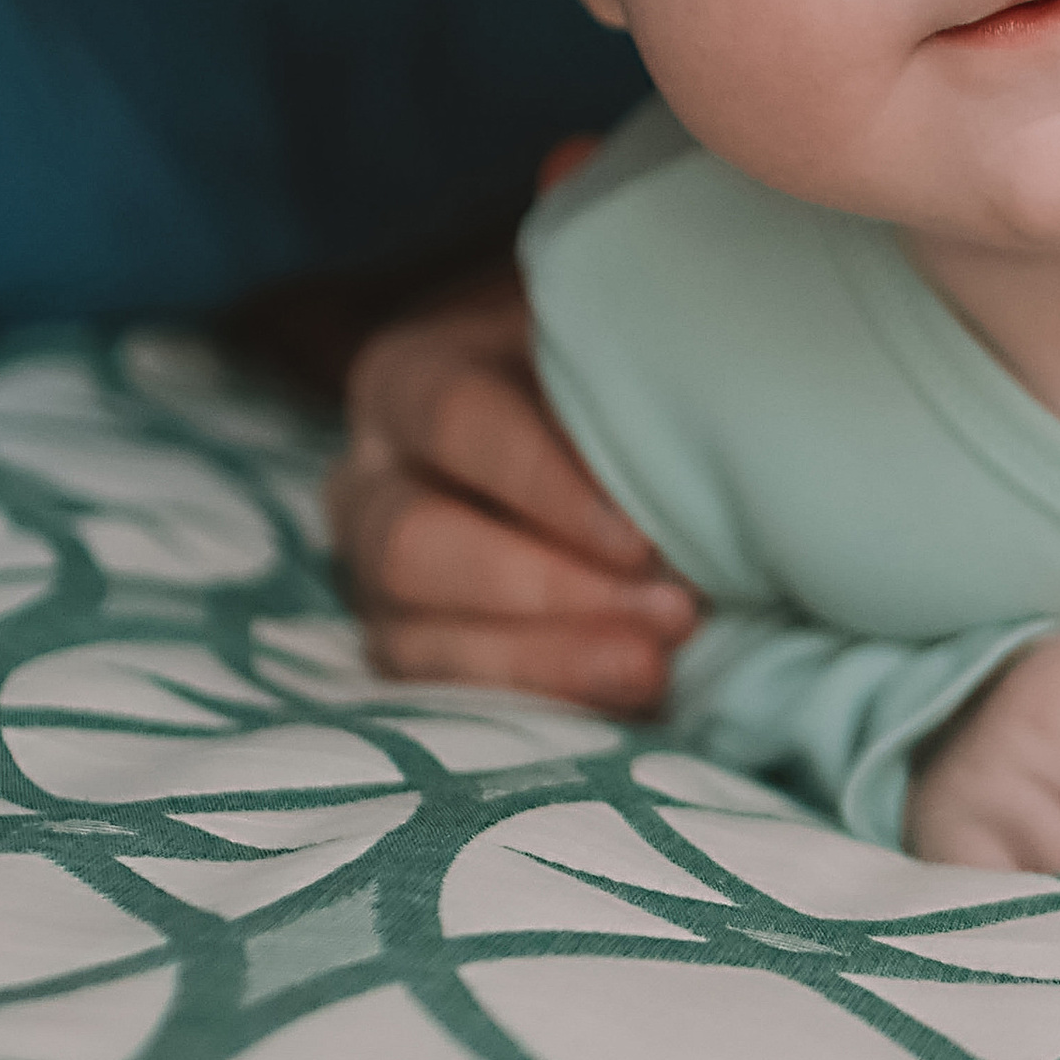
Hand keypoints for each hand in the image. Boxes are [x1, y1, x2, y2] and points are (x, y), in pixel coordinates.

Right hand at [329, 269, 699, 709]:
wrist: (587, 430)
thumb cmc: (607, 383)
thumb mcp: (610, 356)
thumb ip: (624, 387)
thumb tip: (689, 451)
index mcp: (409, 380)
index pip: (459, 419)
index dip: (548, 484)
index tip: (644, 540)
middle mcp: (370, 481)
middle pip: (414, 543)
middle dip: (548, 590)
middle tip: (672, 614)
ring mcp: (375, 579)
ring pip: (415, 637)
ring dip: (545, 660)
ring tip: (655, 670)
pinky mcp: (406, 650)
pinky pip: (442, 697)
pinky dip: (537, 702)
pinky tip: (626, 703)